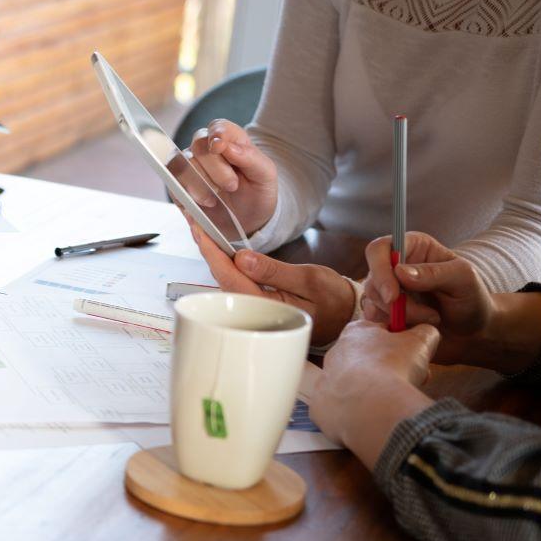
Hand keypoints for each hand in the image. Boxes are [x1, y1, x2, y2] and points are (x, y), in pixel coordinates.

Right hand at [166, 119, 277, 237]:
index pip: (217, 127)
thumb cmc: (257, 193)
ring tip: (215, 200)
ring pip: (181, 165)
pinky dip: (187, 197)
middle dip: (214, 168)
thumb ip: (250, 157)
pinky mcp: (180, 187)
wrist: (248, 221)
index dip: (216, 134)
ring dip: (199, 184)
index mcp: (229, 141)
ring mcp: (191, 169)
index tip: (219, 148)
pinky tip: (203, 206)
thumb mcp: (265, 176)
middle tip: (231, 186)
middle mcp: (207, 151)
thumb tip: (226, 146)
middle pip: (198, 146)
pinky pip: (174, 186)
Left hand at [191, 222, 355, 345]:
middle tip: (194, 224)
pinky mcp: (255, 304)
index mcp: (265, 306)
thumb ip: (274, 271)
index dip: (212, 252)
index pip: (229, 276)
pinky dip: (225, 265)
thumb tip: (242, 258)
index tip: (199, 231)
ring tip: (203, 233)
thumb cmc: (332, 298)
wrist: (346, 315)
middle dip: (207, 252)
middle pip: (221, 279)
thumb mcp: (309, 279)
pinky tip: (220, 251)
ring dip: (214, 257)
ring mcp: (252, 309)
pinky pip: (234, 283)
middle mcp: (253, 310)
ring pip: (225, 281)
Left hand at [310, 320, 438, 466]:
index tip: (411, 357)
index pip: (378, 333)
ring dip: (371, 392)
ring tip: (390, 401)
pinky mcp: (320, 408)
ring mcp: (324, 382)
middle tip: (406, 382)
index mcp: (356, 332)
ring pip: (352, 385)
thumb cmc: (392, 368)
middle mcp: (334, 354)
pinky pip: (339, 410)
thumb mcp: (421, 342)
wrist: (371, 405)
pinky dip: (354, 413)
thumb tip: (426, 332)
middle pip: (366, 360)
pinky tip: (369, 416)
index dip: (399, 345)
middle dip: (388, 370)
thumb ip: (425, 332)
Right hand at [361, 232, 493, 363]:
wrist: (472, 331)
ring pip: (372, 302)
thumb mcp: (463, 280)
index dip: (380, 271)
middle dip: (397, 303)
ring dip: (400, 317)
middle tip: (428, 315)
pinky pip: (373, 319)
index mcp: (413, 247)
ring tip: (430, 320)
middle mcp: (395, 266)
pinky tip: (415, 328)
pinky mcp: (384, 312)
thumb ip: (434, 273)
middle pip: (373, 280)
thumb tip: (399, 272)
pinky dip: (392, 326)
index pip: (379, 249)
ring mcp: (387, 290)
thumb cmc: (472, 298)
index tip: (393, 297)